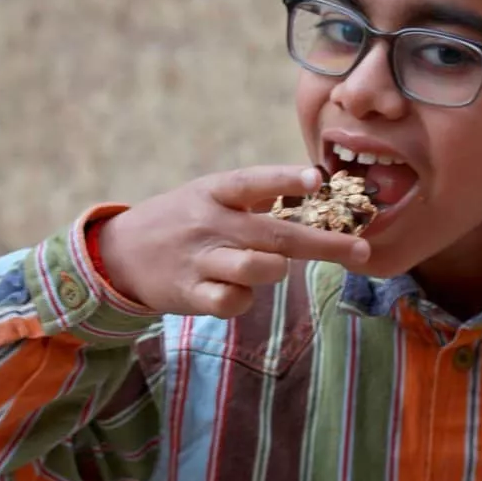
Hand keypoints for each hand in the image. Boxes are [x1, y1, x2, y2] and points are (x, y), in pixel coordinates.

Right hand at [98, 165, 370, 316]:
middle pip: (275, 234)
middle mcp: (210, 222)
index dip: (285, 179)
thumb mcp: (210, 195)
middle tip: (362, 250)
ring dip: (276, 270)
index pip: (254, 181)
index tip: (318, 178)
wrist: (119, 253)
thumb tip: (319, 190)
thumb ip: (258, 196)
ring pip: (256, 268)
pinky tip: (232, 291)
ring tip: (274, 267)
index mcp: (216, 192)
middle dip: (324, 243)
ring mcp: (200, 259)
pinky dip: (242, 300)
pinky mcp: (189, 293)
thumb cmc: (183, 220)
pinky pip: (232, 302)